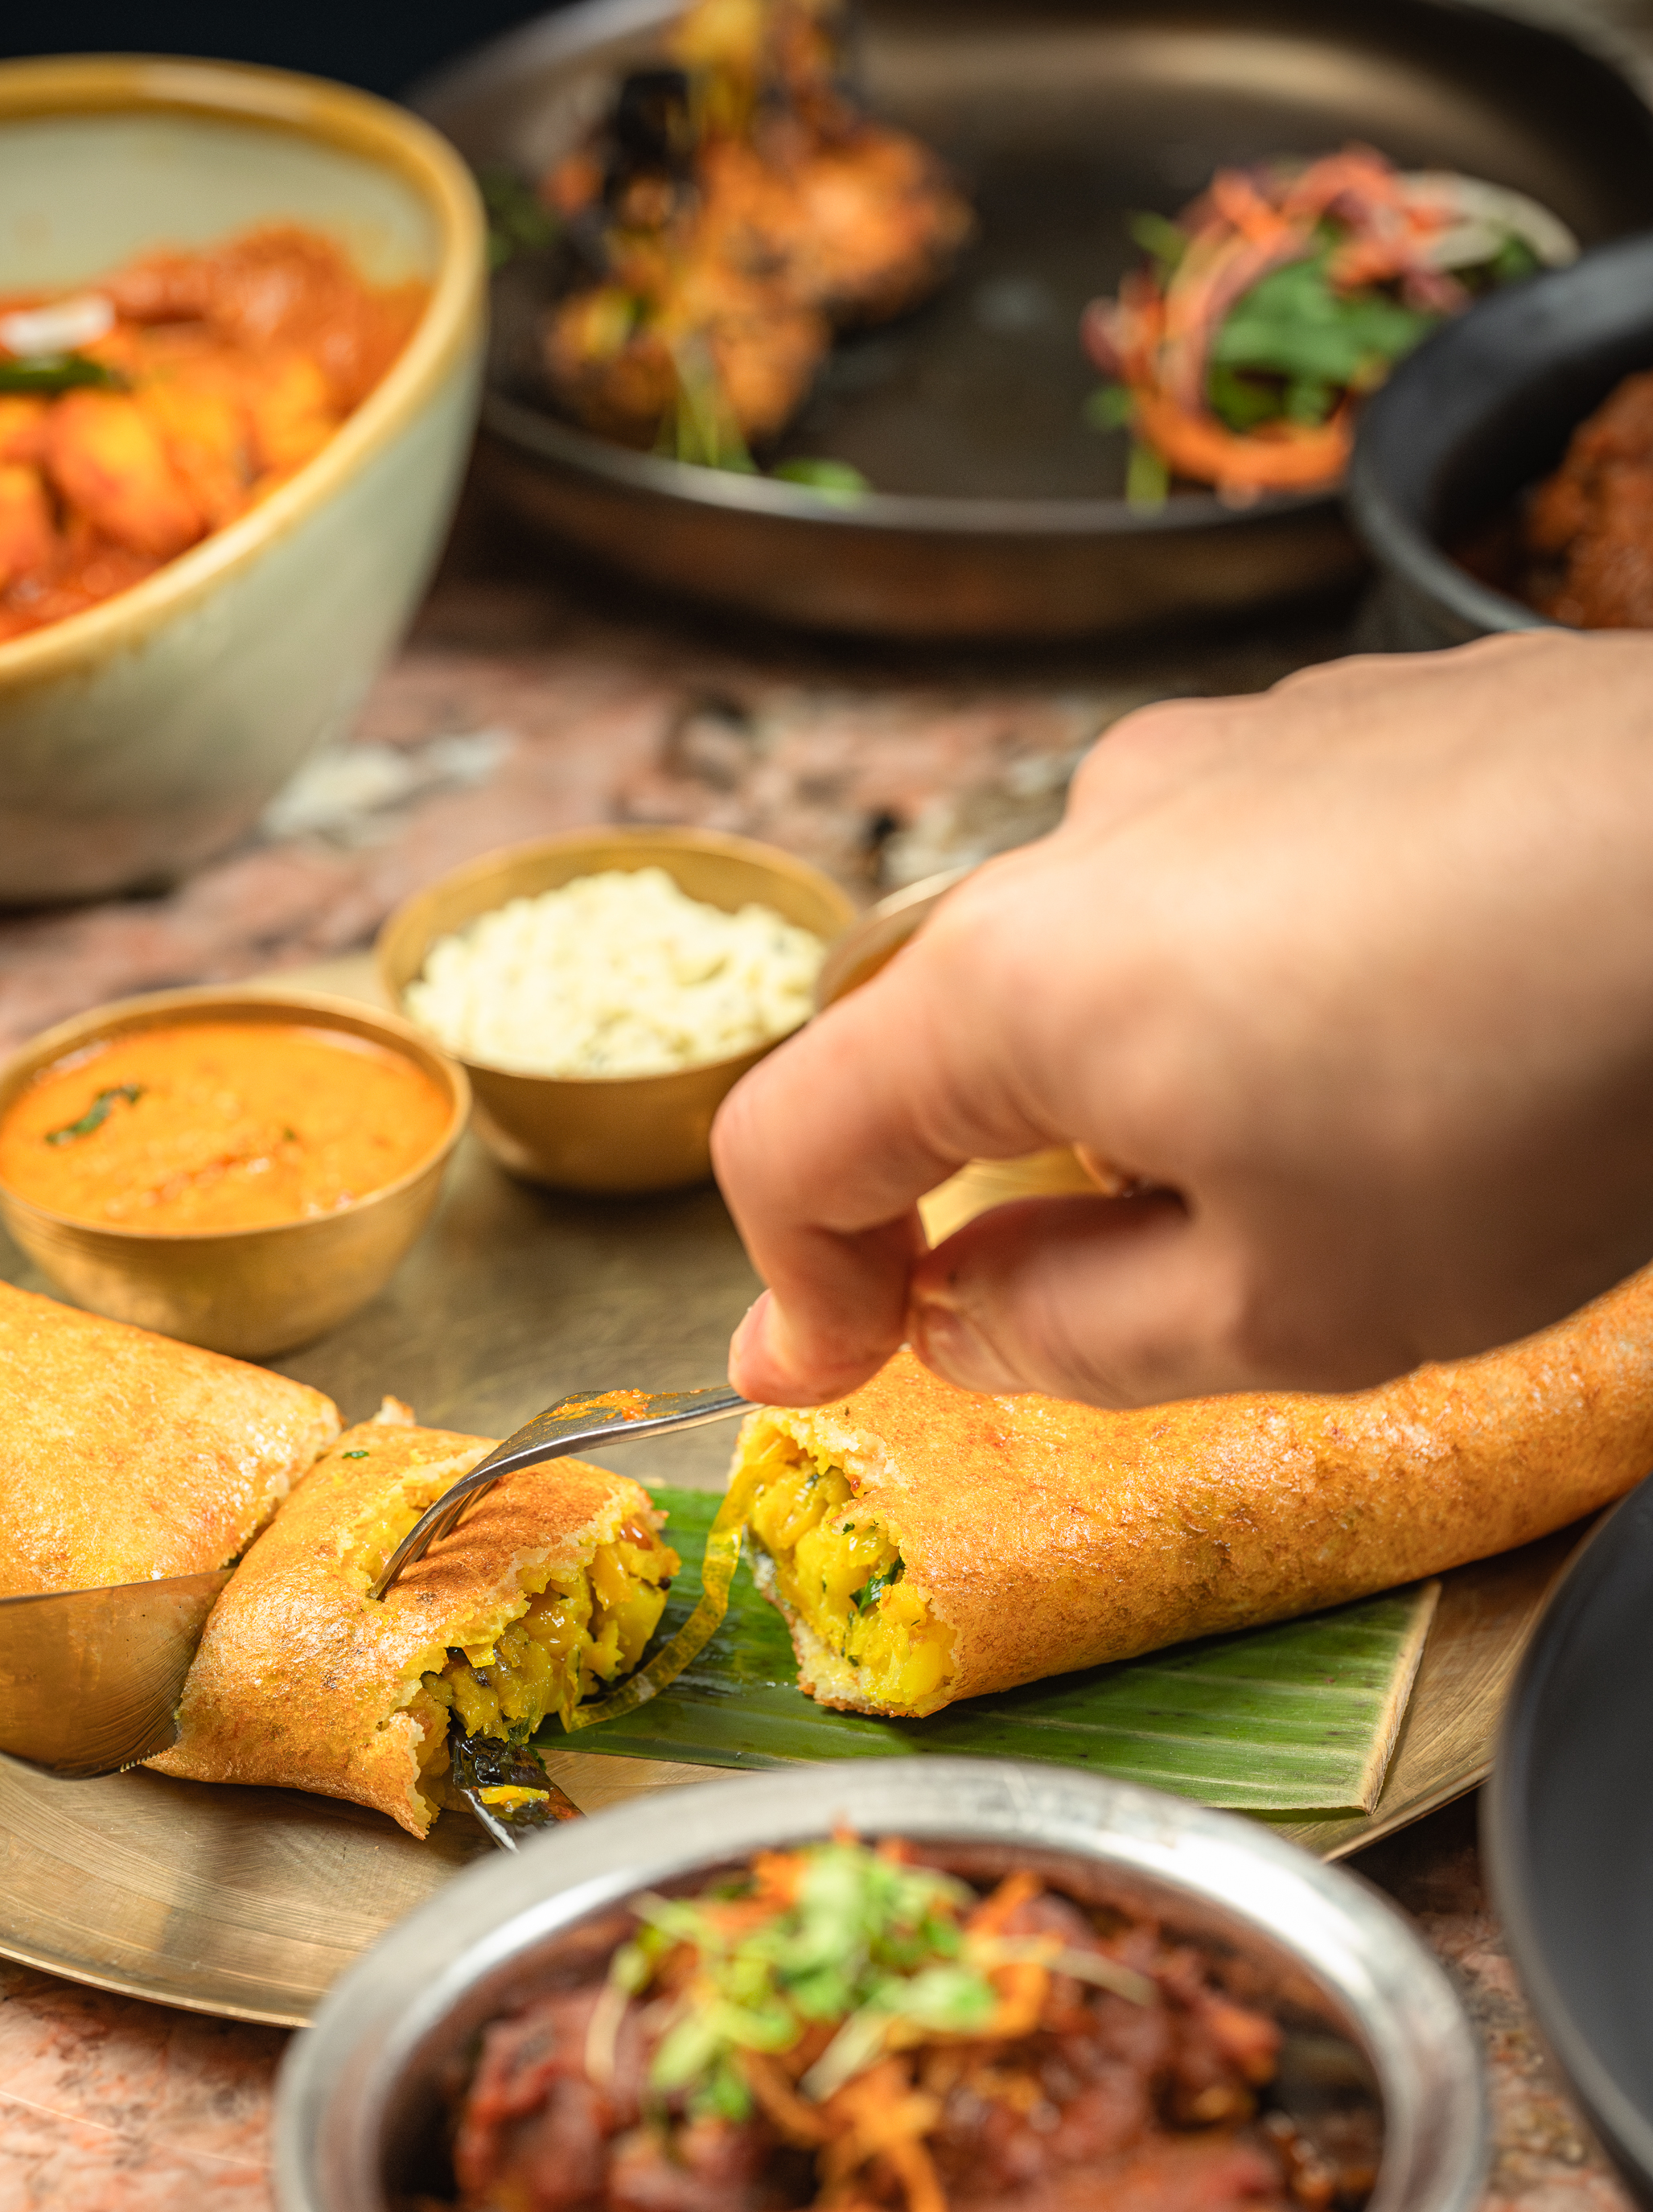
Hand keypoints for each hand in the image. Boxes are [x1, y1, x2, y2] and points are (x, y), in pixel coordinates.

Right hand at [714, 631, 1652, 1406]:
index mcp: (1021, 980)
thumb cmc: (1537, 1096)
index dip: (792, 1280)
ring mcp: (1234, 747)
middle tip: (1150, 1302)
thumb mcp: (1288, 1311)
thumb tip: (968, 1315)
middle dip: (1014, 1192)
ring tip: (1350, 1171)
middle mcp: (1094, 828)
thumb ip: (1074, 1333)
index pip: (798, 1133)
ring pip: (1122, 961)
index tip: (826, 1374)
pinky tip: (1431, 1050)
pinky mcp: (1366, 717)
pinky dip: (1277, 994)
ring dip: (1168, 1091)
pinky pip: (1251, 883)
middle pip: (966, 1043)